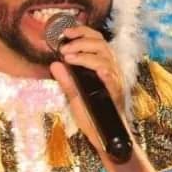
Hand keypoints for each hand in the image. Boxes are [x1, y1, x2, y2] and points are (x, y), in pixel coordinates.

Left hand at [49, 24, 126, 150]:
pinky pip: (113, 79)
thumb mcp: (75, 97)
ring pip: (105, 58)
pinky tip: (97, 69)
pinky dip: (105, 72)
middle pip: (101, 44)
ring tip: (69, 56)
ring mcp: (115, 81)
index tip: (66, 32)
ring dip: (85, 54)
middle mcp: (111, 71)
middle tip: (64, 48)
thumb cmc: (93, 117)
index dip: (82, 32)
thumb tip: (54, 64)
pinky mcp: (117, 94)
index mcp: (102, 67)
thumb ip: (66, 81)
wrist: (106, 138)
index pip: (96, 40)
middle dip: (81, 41)